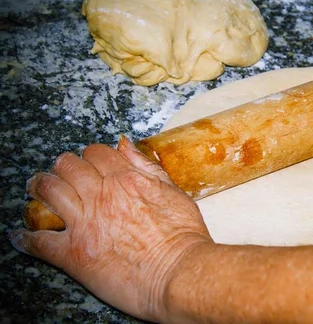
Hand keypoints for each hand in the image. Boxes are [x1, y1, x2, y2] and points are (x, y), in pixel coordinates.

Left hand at [10, 136, 212, 321]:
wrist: (179, 273)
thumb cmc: (184, 237)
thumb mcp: (174, 192)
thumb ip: (148, 167)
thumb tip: (126, 145)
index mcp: (126, 179)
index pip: (96, 153)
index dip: (90, 154)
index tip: (89, 161)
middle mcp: (101, 196)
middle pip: (68, 166)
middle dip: (62, 165)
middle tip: (60, 171)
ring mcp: (85, 224)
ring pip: (49, 192)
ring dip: (40, 186)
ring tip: (36, 188)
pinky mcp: (73, 254)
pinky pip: (39, 241)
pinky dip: (26, 238)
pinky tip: (21, 237)